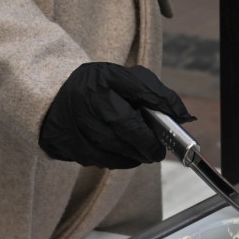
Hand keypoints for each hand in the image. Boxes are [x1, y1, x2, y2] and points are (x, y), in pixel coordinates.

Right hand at [39, 63, 194, 169]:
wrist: (54, 91)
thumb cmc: (100, 85)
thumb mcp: (127, 78)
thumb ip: (157, 94)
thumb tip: (184, 116)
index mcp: (104, 81)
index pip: (136, 104)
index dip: (155, 124)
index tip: (168, 137)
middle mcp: (85, 102)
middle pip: (123, 132)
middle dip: (145, 146)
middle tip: (157, 152)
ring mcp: (71, 124)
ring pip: (111, 150)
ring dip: (132, 156)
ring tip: (143, 154)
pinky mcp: (63, 143)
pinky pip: (96, 159)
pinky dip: (114, 160)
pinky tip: (123, 156)